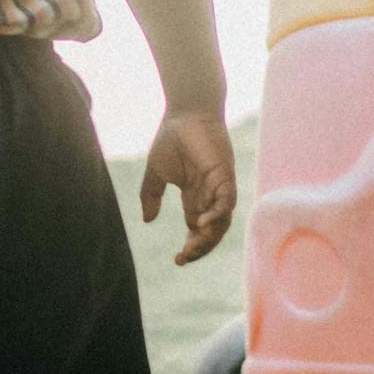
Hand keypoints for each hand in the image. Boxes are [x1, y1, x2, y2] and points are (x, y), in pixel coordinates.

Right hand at [140, 110, 236, 264]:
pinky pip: (227, 202)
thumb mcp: (155, 173)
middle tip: (184, 257)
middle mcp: (209, 195)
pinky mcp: (225, 175)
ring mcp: (219, 186)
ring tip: (192, 246)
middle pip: (211, 232)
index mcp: (194, 197)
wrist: (184, 113)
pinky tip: (201, 224)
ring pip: (222, 221)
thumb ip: (150, 196)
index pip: (197, 230)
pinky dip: (217, 215)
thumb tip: (147, 220)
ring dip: (209, 237)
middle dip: (200, 248)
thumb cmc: (171, 139)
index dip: (190, 247)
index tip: (176, 259)